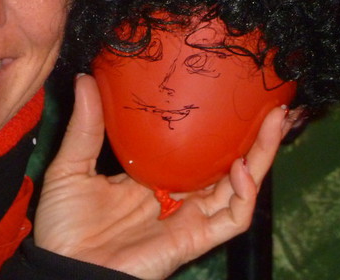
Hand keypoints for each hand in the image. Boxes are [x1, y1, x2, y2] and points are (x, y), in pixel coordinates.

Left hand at [33, 74, 292, 278]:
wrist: (64, 268)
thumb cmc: (65, 225)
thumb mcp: (72, 166)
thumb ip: (87, 126)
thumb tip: (86, 79)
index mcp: (153, 176)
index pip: (195, 148)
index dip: (215, 125)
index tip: (227, 92)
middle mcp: (177, 195)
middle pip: (226, 164)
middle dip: (253, 136)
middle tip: (270, 102)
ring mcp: (188, 217)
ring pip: (239, 186)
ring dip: (261, 155)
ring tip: (275, 121)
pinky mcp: (193, 239)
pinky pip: (232, 219)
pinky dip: (245, 194)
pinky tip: (242, 167)